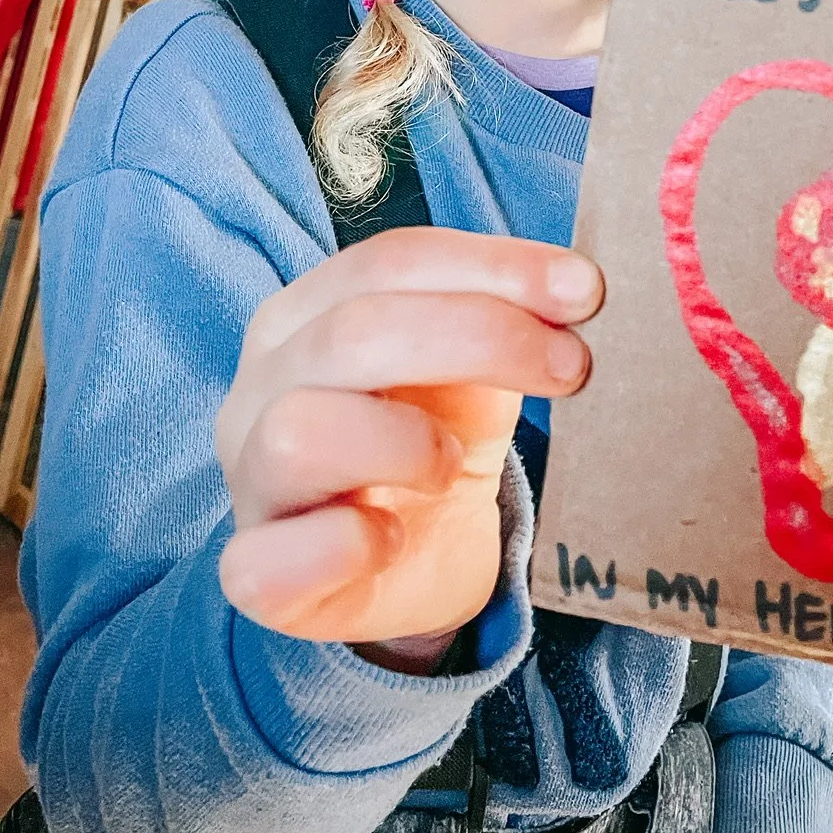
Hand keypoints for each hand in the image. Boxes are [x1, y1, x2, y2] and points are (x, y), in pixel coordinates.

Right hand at [214, 228, 600, 649]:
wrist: (407, 560)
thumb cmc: (432, 438)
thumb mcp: (470, 367)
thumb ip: (505, 315)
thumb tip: (583, 284)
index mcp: (306, 314)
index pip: (390, 261)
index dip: (491, 266)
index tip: (583, 288)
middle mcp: (262, 384)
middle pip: (353, 331)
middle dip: (480, 337)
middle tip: (573, 368)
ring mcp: (249, 479)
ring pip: (299, 432)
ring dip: (403, 443)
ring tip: (456, 468)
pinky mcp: (257, 572)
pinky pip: (268, 559)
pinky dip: (344, 545)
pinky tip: (391, 540)